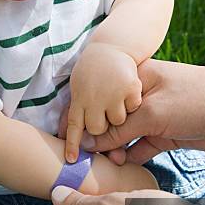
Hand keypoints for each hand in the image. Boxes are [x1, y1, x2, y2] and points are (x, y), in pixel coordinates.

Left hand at [64, 42, 141, 162]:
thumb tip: (83, 144)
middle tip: (107, 121)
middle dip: (102, 130)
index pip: (74, 124)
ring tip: (119, 99)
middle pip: (97, 129)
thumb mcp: (82, 90)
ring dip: (120, 116)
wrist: (111, 45)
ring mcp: (112, 92)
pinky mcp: (130, 87)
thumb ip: (83, 114)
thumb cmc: (94, 71)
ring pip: (117, 121)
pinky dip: (133, 103)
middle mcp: (94, 96)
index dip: (72, 143)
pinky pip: (133, 107)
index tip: (71, 158)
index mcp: (80, 97)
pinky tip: (131, 91)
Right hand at [81, 59, 204, 164]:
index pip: (101, 100)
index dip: (84, 120)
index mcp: (134, 80)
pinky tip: (122, 167)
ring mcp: (153, 117)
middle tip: (84, 159)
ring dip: (115, 151)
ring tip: (107, 165)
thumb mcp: (153, 113)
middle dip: (98, 139)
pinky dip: (132, 157)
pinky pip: (140, 147)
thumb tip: (89, 143)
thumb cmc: (196, 98)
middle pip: (110, 120)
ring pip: (124, 137)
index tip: (70, 141)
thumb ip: (120, 130)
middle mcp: (140, 98)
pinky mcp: (164, 135)